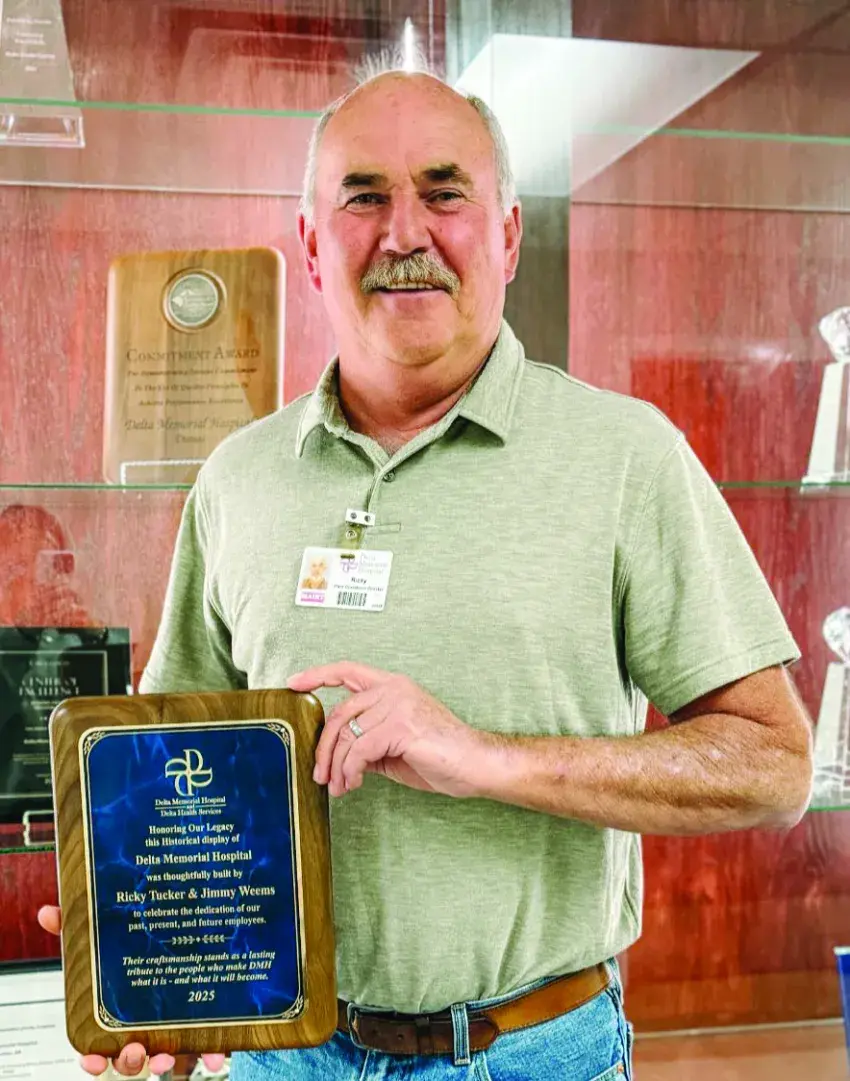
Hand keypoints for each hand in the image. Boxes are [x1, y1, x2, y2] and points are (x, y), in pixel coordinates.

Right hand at [37, 906, 226, 1076]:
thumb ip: (74, 924)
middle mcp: (140, 1024)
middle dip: (131, 1062)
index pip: (97, 1046)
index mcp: (112, 1012)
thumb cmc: (129, 940)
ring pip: (162, 1056)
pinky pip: (205, 1043)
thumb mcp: (102, 930)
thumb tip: (48, 912)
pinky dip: (210, 1052)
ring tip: (166, 1056)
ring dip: (163, 1062)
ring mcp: (169, 1024)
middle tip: (135, 1050)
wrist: (183, 922)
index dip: (92, 1058)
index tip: (92, 1059)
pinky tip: (216, 1055)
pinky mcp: (198, 1019)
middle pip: (130, 1057)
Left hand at [287, 662, 494, 797]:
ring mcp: (397, 704)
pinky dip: (350, 771)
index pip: (348, 670)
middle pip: (339, 713)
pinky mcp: (400, 725)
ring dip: (337, 767)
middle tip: (321, 775)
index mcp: (393, 686)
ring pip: (346, 735)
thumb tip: (338, 756)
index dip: (318, 674)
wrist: (475, 765)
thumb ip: (368, 740)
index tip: (295, 682)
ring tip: (340, 786)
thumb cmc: (442, 756)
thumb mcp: (395, 745)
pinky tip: (354, 783)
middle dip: (324, 748)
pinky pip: (359, 750)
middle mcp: (393, 689)